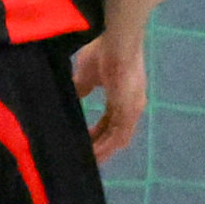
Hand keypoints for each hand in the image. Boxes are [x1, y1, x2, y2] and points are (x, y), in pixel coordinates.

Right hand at [73, 29, 147, 160]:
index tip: (84, 141)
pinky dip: (107, 146)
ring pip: (118, 137)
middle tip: (86, 158)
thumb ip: (81, 89)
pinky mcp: (130, 110)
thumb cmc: (102, 53)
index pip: (110, 120)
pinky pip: (119, 135)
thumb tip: (71, 97)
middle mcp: (131, 105)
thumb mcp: (86, 75)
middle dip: (101, 145)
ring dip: (104, 150)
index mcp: (122, 96)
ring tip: (88, 161)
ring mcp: (133, 108)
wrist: (116, 42)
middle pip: (115, 132)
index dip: (98, 132)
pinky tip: (93, 154)